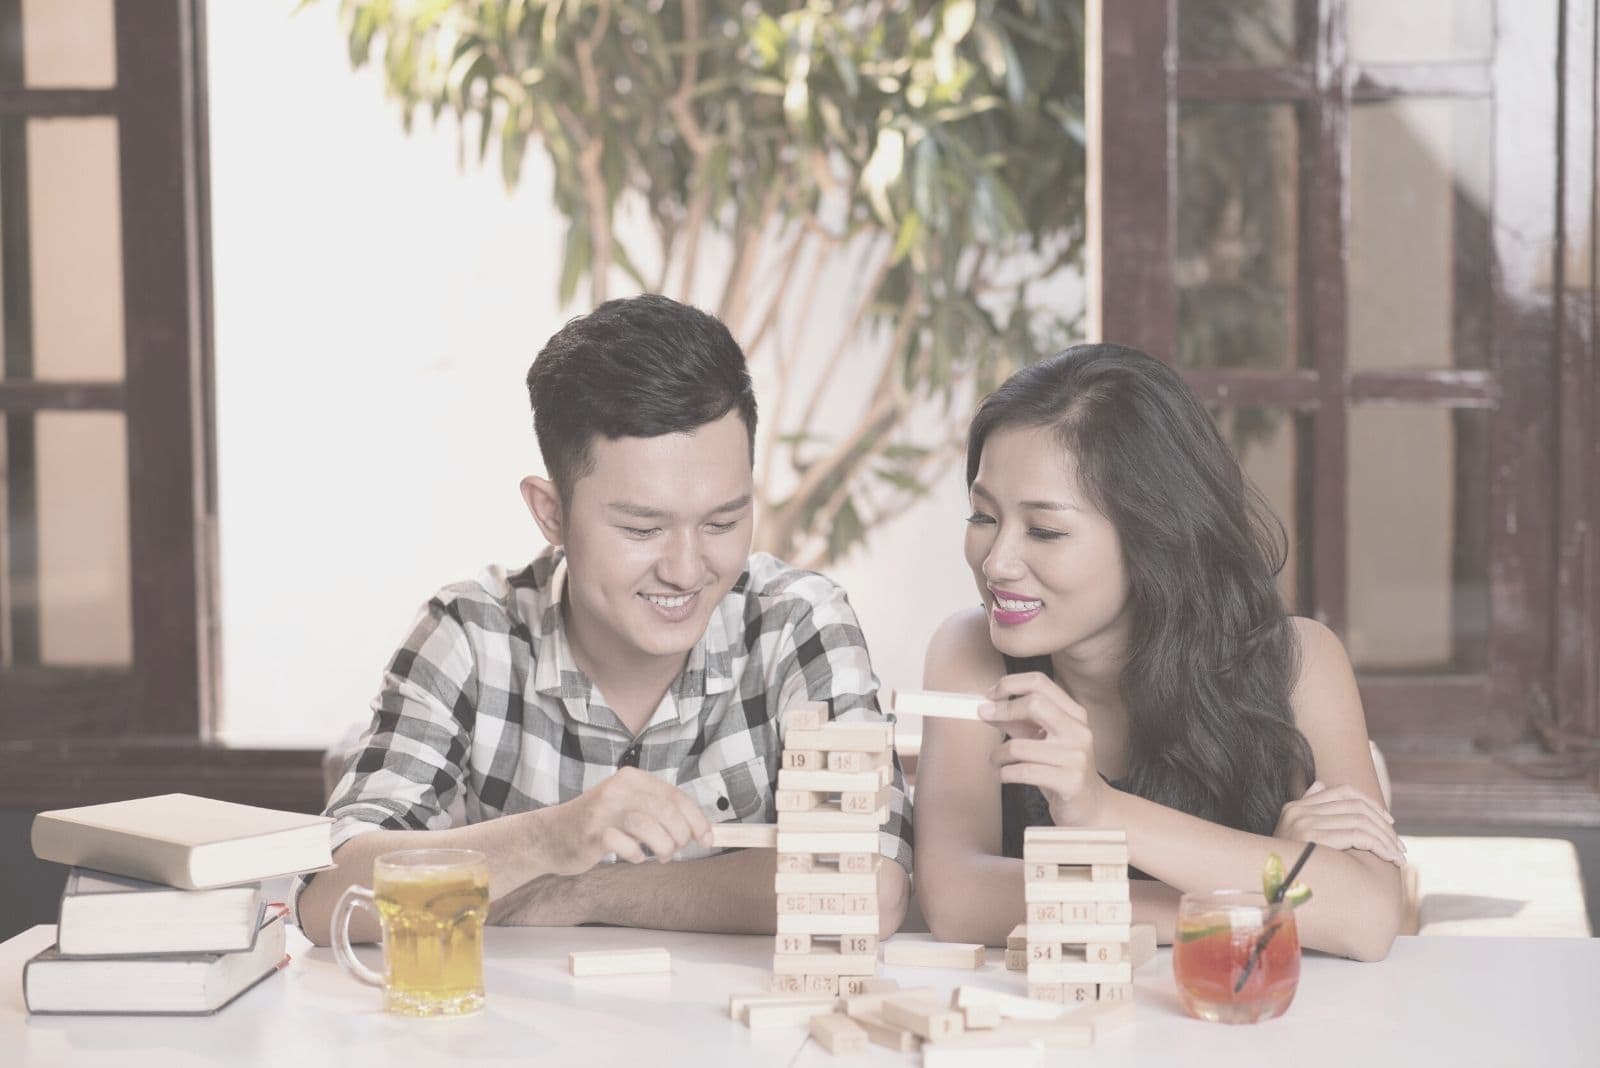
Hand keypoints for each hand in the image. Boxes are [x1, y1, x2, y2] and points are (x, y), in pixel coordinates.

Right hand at [542, 766, 712, 874]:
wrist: (550, 836)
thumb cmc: (597, 824)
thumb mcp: (628, 806)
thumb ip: (658, 811)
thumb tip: (698, 829)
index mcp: (631, 778)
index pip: (675, 796)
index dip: (696, 820)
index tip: (707, 839)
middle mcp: (618, 789)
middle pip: (666, 810)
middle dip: (681, 835)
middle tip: (675, 850)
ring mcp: (602, 810)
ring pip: (649, 825)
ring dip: (663, 847)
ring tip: (661, 855)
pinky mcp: (591, 833)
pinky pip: (624, 844)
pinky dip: (636, 854)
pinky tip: (635, 857)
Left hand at [978, 672, 1111, 826]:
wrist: (1091, 807)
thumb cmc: (1062, 771)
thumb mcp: (1042, 742)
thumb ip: (1018, 723)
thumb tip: (988, 708)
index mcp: (1074, 715)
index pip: (1040, 683)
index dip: (1010, 684)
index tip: (990, 694)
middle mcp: (1078, 731)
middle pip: (1034, 704)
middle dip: (1002, 710)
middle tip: (984, 716)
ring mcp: (1076, 757)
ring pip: (1019, 746)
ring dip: (997, 754)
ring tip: (995, 761)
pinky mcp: (1070, 782)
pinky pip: (1023, 772)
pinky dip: (1004, 773)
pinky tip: (1003, 775)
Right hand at [1274, 781, 1405, 865]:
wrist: (1270, 890)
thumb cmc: (1287, 869)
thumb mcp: (1292, 835)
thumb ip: (1307, 809)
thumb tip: (1320, 784)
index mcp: (1296, 807)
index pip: (1343, 791)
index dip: (1371, 803)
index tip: (1388, 822)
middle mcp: (1299, 811)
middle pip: (1357, 807)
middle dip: (1384, 826)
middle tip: (1399, 846)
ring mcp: (1304, 823)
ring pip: (1361, 822)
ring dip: (1386, 840)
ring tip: (1398, 857)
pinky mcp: (1313, 838)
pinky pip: (1357, 836)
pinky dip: (1379, 846)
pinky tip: (1388, 858)